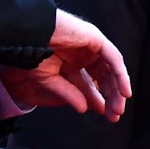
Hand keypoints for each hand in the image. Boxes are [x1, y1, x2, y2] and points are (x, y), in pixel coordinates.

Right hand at [0, 10, 131, 121]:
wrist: (25, 33)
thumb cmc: (30, 51)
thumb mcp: (49, 78)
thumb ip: (68, 93)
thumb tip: (83, 109)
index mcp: (70, 61)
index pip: (89, 83)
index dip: (97, 99)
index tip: (105, 114)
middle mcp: (83, 53)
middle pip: (104, 78)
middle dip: (110, 97)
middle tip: (114, 115)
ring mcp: (90, 45)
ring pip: (112, 70)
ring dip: (117, 90)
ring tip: (118, 109)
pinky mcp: (95, 38)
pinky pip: (114, 59)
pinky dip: (121, 76)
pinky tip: (124, 93)